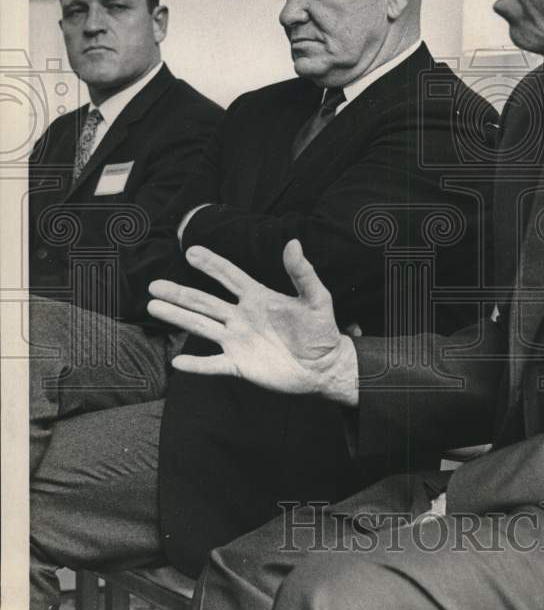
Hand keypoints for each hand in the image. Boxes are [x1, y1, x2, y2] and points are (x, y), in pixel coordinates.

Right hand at [147, 240, 358, 404]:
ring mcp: (237, 341)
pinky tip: (176, 363)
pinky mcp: (240, 365)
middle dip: (180, 292)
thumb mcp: (316, 299)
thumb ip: (303, 273)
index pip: (230, 276)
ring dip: (178, 317)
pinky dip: (196, 365)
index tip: (192, 251)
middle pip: (204, 301)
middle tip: (154, 285)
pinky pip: (213, 364)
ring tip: (154, 307)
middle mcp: (241, 317)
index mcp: (258, 298)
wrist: (324, 366)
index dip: (212, 264)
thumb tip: (293, 243)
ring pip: (201, 326)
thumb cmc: (322, 331)